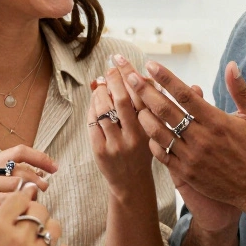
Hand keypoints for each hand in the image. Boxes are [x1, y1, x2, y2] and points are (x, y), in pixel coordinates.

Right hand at [0, 145, 57, 216]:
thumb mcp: (0, 187)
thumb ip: (18, 176)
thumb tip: (47, 171)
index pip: (19, 152)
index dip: (40, 158)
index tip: (55, 168)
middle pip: (20, 172)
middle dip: (36, 183)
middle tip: (42, 192)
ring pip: (16, 189)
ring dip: (28, 199)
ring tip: (28, 208)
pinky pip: (6, 206)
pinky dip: (17, 212)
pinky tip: (18, 218)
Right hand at [0, 186, 72, 245]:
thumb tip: (0, 215)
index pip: (19, 198)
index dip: (23, 198)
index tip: (26, 200)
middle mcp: (17, 237)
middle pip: (39, 211)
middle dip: (35, 214)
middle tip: (31, 224)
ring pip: (54, 228)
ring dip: (48, 230)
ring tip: (40, 240)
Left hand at [87, 56, 153, 195]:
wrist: (132, 183)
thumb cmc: (143, 152)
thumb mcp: (153, 131)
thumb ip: (151, 106)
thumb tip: (141, 76)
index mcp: (151, 129)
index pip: (141, 96)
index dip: (131, 76)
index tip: (123, 62)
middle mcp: (135, 137)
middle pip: (121, 100)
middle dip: (114, 79)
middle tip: (110, 68)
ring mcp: (116, 145)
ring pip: (103, 110)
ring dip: (100, 92)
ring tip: (101, 84)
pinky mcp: (100, 151)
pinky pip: (92, 123)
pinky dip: (92, 108)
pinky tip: (95, 101)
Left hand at [118, 59, 245, 213]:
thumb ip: (240, 90)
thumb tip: (231, 65)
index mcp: (216, 121)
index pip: (185, 94)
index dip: (166, 78)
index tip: (150, 65)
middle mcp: (201, 138)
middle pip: (165, 110)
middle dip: (145, 91)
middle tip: (130, 77)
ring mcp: (191, 157)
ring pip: (158, 133)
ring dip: (143, 116)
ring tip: (133, 103)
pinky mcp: (186, 173)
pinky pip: (161, 154)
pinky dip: (151, 141)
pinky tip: (147, 131)